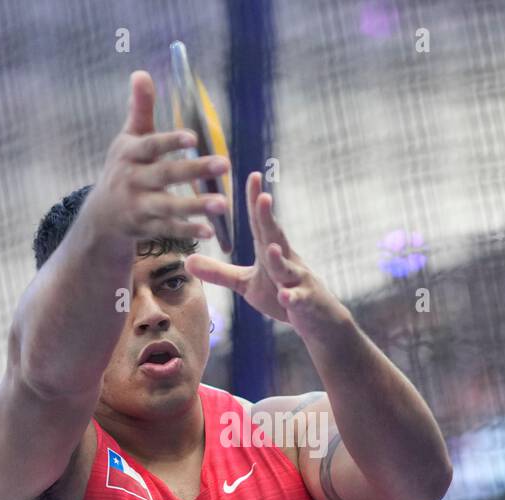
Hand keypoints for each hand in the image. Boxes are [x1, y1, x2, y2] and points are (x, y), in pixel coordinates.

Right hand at [84, 71, 230, 242]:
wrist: (102, 214)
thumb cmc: (123, 168)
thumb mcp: (128, 139)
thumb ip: (140, 109)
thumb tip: (141, 73)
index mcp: (129, 155)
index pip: (151, 146)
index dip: (170, 141)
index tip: (193, 137)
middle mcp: (132, 180)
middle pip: (165, 175)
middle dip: (195, 170)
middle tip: (225, 164)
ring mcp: (139, 206)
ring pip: (169, 206)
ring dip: (196, 206)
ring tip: (223, 203)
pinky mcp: (147, 227)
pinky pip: (170, 229)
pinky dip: (189, 231)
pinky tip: (211, 231)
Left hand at [184, 171, 351, 333]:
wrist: (317, 319)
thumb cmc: (282, 295)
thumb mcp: (247, 284)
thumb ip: (220, 273)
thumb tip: (187, 262)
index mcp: (270, 252)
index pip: (260, 224)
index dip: (255, 201)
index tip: (252, 176)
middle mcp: (286, 260)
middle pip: (275, 237)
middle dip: (268, 218)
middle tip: (262, 197)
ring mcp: (298, 280)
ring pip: (287, 268)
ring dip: (279, 259)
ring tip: (270, 248)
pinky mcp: (305, 301)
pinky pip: (298, 298)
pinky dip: (293, 297)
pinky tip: (286, 296)